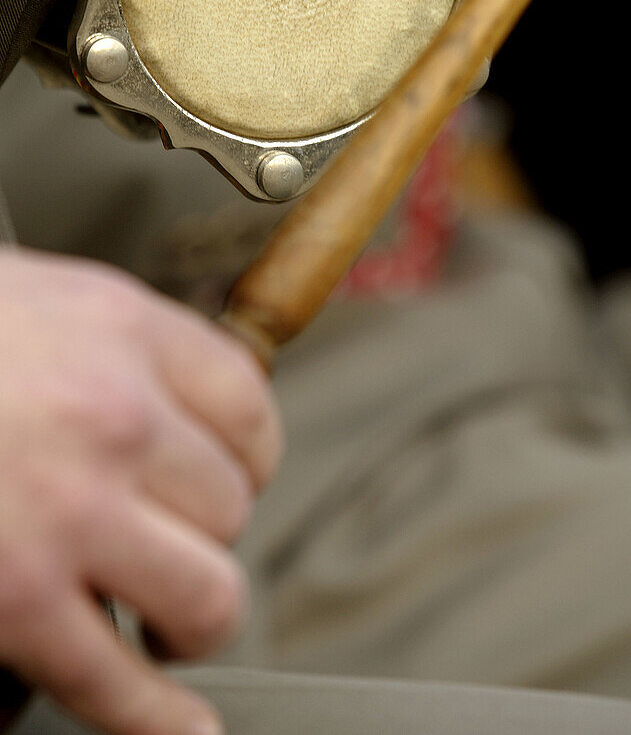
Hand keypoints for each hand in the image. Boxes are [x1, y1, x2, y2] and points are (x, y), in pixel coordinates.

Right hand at [0, 248, 281, 734]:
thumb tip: (170, 400)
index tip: (232, 477)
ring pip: (207, 594)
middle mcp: (113, 416)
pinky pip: (118, 683)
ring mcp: (68, 514)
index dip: (248, 456)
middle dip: (203, 532)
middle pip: (231, 503)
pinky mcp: (15, 604)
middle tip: (168, 540)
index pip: (248, 407)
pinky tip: (179, 726)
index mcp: (121, 328)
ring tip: (165, 617)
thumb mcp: (34, 297)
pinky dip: (158, 718)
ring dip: (193, 617)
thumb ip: (113, 343)